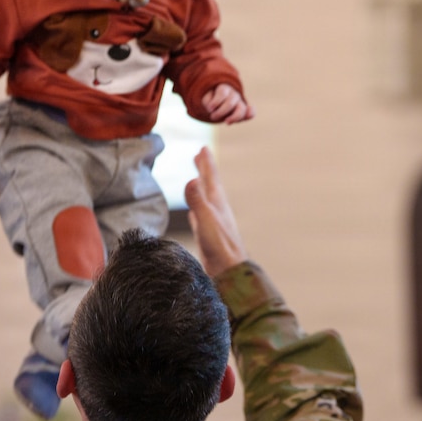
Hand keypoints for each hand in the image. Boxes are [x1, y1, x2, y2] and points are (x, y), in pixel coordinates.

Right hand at [184, 146, 248, 276]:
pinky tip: (194, 212)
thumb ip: (197, 200)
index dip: (206, 163)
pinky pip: (201, 215)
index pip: (210, 178)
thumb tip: (192, 179)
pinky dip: (196, 208)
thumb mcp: (206, 220)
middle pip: (210, 185)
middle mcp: (217, 210)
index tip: (203, 148)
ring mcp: (213, 222)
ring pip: (206, 199)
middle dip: (205, 170)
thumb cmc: (219, 247)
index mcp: (217, 203)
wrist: (229, 272)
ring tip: (197, 180)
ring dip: (201, 187)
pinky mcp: (209, 235)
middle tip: (200, 156)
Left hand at [202, 84, 253, 123]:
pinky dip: (250, 113)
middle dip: (220, 112)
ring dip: (234, 117)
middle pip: (230, 102)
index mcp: (224, 88)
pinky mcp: (243, 112)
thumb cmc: (211, 99)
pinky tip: (247, 115)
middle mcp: (234, 94)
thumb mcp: (206, 98)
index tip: (209, 109)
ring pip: (241, 108)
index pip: (222, 93)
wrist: (218, 100)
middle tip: (212, 117)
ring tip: (227, 122)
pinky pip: (251, 112)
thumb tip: (212, 108)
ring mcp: (240, 102)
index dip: (216, 102)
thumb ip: (207, 101)